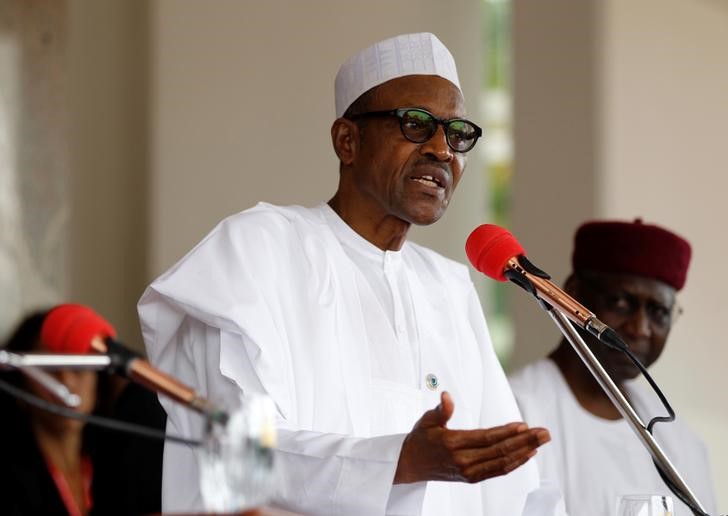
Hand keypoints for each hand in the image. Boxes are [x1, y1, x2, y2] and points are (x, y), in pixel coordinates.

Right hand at [393, 391, 549, 483]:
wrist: (410, 465)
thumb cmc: (420, 440)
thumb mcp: (426, 421)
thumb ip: (441, 410)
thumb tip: (447, 397)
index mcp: (452, 444)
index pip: (486, 438)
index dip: (506, 432)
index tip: (524, 425)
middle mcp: (463, 461)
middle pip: (500, 451)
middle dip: (525, 441)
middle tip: (544, 432)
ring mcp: (469, 472)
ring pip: (503, 462)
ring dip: (525, 451)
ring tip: (542, 441)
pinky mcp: (473, 478)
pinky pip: (499, 471)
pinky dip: (516, 463)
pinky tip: (528, 454)